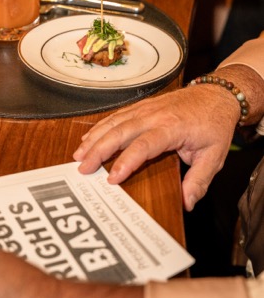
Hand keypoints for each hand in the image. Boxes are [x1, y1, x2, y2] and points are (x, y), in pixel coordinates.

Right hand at [73, 85, 238, 210]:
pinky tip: (89, 138)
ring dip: (95, 137)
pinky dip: (100, 126)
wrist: (218, 94)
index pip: (144, 145)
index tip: (112, 178)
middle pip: (121, 131)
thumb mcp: (215, 156)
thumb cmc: (215, 124)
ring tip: (78, 154)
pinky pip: (117, 116)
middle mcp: (155, 115)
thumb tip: (187, 203)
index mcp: (172, 128)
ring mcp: (146, 108)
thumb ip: (199, 181)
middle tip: (82, 167)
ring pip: (114, 121)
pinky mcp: (142, 106)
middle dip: (99, 149)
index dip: (126, 161)